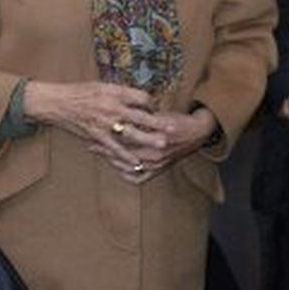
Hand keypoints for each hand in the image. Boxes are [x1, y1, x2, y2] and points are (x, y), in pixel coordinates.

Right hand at [23, 80, 159, 172]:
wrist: (56, 103)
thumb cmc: (79, 92)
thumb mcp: (103, 86)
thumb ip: (121, 92)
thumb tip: (138, 97)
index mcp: (115, 93)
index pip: (141, 98)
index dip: (152, 103)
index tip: (157, 108)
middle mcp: (111, 108)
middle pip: (140, 116)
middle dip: (158, 123)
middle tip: (174, 128)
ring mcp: (104, 124)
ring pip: (130, 133)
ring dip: (147, 140)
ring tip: (162, 145)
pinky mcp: (96, 136)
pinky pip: (113, 148)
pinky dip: (125, 156)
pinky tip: (136, 162)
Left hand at [89, 106, 218, 184]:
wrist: (197, 133)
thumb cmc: (177, 121)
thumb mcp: (160, 114)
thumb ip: (142, 116)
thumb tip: (121, 111)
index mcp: (156, 134)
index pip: (127, 136)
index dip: (109, 133)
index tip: (96, 129)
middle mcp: (156, 151)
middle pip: (124, 151)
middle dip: (105, 148)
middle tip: (92, 142)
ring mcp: (156, 163)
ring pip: (127, 165)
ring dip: (111, 159)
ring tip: (100, 153)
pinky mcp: (158, 171)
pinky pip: (137, 177)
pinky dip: (125, 173)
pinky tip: (116, 167)